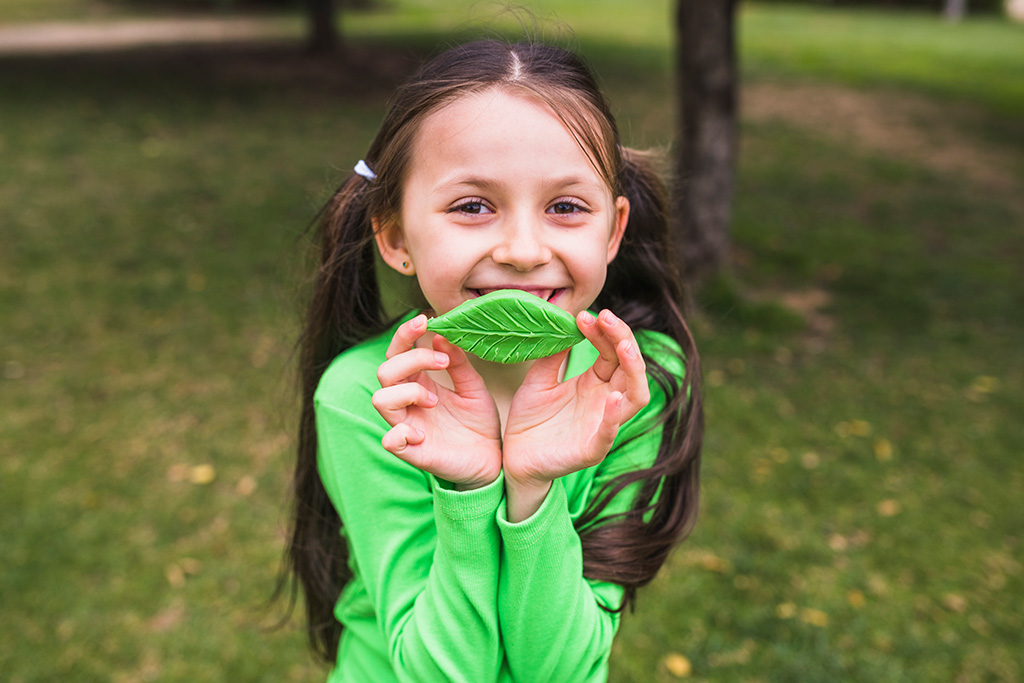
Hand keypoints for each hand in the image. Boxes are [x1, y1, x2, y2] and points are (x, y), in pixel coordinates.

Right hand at [372, 315, 501, 488]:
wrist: (493, 461)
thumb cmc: (479, 424)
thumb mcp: (473, 386)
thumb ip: (458, 362)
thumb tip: (441, 336)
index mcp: (419, 383)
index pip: (397, 353)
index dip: (404, 335)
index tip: (425, 321)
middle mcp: (408, 404)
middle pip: (385, 371)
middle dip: (412, 359)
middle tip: (443, 364)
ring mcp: (408, 427)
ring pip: (380, 400)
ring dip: (408, 392)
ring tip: (436, 400)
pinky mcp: (414, 453)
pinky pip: (391, 440)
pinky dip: (402, 433)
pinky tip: (423, 433)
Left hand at [501, 310, 650, 519]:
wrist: (513, 458)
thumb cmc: (530, 420)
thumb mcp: (538, 379)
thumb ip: (553, 355)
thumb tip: (562, 322)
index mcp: (595, 384)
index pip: (611, 352)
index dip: (603, 332)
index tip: (584, 315)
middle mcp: (605, 401)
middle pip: (629, 367)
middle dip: (622, 339)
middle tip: (606, 317)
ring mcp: (602, 425)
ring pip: (634, 397)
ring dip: (633, 371)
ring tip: (623, 347)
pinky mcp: (591, 449)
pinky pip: (610, 433)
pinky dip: (614, 417)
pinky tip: (613, 398)